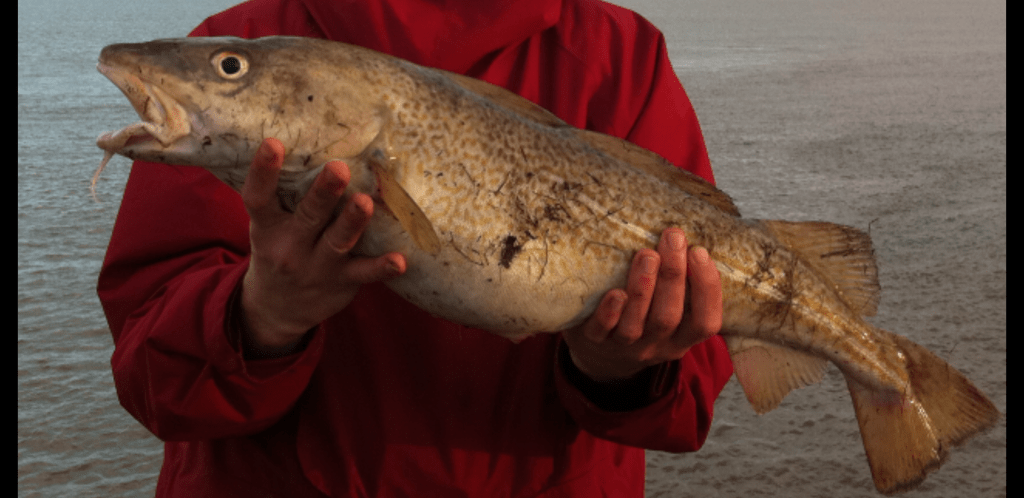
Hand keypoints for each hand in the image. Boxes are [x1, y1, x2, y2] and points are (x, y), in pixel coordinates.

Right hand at [239, 138, 405, 353]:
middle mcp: (290, 247)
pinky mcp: (343, 282)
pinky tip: (401, 261)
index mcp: (268, 228)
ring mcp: (318, 266)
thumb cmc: (281, 250)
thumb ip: (288, 195)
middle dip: (324, 192)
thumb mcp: (271, 227)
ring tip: (365, 202)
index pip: (259, 198)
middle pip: (308, 216)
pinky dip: (382, 268)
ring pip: (338, 242)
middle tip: (339, 168)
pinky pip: (365, 274)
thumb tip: (318, 140)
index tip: (273, 143)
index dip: (264, 171)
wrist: (278, 310)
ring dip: (353, 222)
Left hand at [562, 228, 721, 381]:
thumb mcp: (670, 312)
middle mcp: (655, 345)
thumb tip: (688, 237)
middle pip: (668, 316)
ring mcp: (624, 346)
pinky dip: (610, 312)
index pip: (705, 322)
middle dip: (673, 275)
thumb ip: (681, 286)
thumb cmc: (643, 321)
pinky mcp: (594, 341)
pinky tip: (615, 293)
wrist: (601, 356)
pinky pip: (602, 331)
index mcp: (680, 338)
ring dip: (643, 287)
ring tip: (647, 255)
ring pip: (636, 324)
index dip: (707, 289)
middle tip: (673, 238)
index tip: (700, 251)